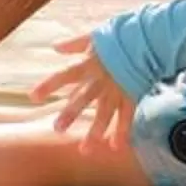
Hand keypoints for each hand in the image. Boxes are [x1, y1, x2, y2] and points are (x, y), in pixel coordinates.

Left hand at [33, 34, 135, 152]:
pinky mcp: (133, 96)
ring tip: (85, 150)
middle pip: (83, 99)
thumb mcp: (95, 36)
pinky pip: (127, 117)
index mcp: (89, 64)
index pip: (64, 76)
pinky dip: (122, 132)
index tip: (33, 96)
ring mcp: (117, 90)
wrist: (151, 38)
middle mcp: (101, 80)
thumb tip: (56, 46)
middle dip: (70, 114)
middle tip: (57, 130)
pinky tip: (116, 147)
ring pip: (104, 114)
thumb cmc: (122, 35)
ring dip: (95, 132)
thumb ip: (75, 43)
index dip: (49, 85)